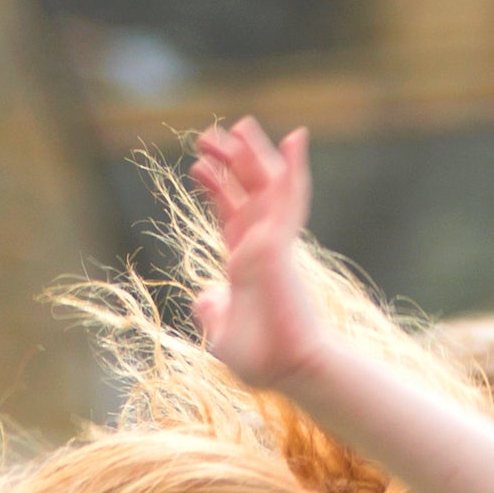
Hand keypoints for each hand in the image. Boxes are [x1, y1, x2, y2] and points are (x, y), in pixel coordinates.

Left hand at [185, 119, 333, 390]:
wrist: (289, 369)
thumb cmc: (262, 359)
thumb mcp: (222, 336)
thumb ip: (212, 313)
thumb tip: (202, 299)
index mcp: (246, 264)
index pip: (231, 215)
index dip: (216, 189)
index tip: (198, 166)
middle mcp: (261, 246)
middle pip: (247, 193)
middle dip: (230, 162)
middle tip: (207, 134)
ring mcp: (273, 242)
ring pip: (266, 187)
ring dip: (253, 154)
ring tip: (240, 123)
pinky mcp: (283, 244)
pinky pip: (289, 199)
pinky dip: (293, 168)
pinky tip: (295, 137)